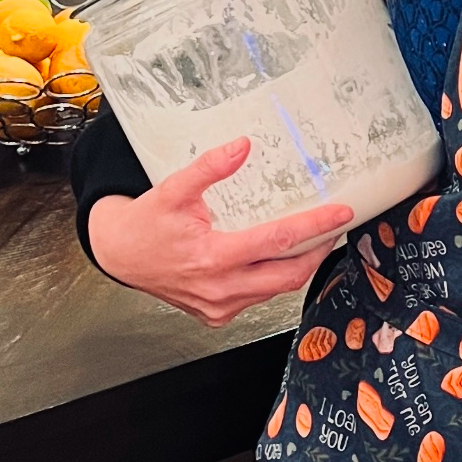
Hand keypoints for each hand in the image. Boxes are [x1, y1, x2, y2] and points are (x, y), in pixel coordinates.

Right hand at [86, 138, 353, 326]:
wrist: (120, 254)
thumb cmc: (147, 224)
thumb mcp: (173, 189)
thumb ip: (208, 168)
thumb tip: (242, 146)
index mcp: (213, 257)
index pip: (278, 241)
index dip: (315, 226)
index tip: (341, 213)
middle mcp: (220, 288)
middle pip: (289, 275)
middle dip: (319, 252)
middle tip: (335, 228)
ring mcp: (219, 306)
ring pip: (275, 289)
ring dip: (298, 266)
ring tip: (313, 239)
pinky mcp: (216, 315)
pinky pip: (257, 298)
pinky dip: (274, 279)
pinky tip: (279, 259)